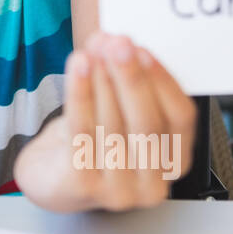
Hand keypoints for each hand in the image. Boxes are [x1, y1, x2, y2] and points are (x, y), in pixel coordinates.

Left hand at [15, 31, 196, 211]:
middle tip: (117, 43)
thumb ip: (132, 88)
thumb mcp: (124, 117)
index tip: (144, 50)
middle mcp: (153, 182)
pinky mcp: (83, 186)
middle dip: (130, 77)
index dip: (163, 82)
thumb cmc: (95, 141)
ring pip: (112, 125)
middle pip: (147, 123)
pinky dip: (80, 94)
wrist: (52, 178)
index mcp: (174, 160)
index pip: (180, 119)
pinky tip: (78, 68)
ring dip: (102, 81)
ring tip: (93, 50)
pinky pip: (81, 132)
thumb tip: (121, 44)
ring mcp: (119, 190)